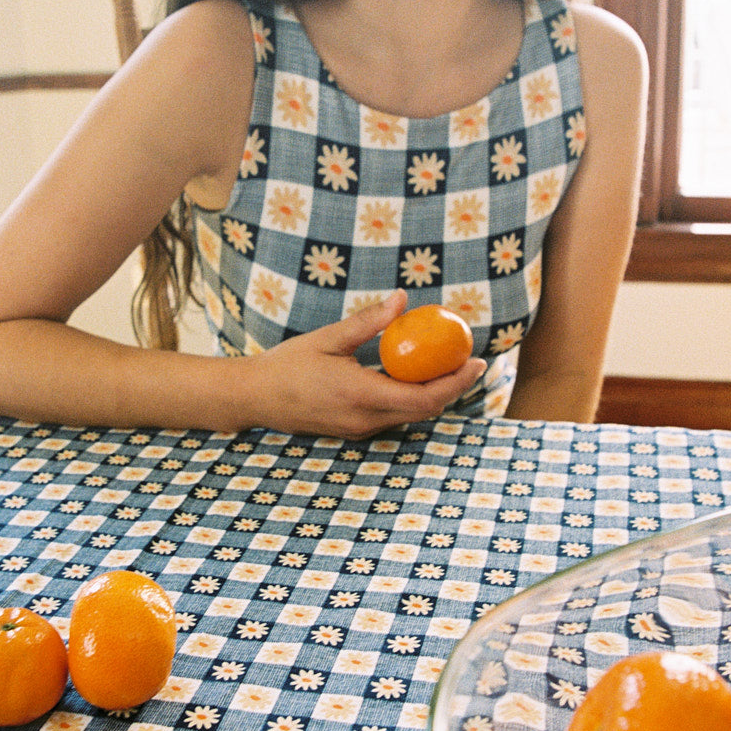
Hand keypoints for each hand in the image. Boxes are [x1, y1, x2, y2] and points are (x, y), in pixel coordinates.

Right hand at [233, 291, 486, 437]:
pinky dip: (411, 398)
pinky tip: (412, 375)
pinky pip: (393, 416)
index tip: (476, 361)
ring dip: (434, 394)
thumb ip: (368, 322)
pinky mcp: (353, 430)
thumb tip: (402, 300)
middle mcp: (365, 420)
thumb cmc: (286, 365)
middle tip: (470, 360)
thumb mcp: (328, 338)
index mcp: (361, 395)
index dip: (457, 382)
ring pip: (411, 416)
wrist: (254, 398)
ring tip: (446, 364)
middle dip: (453, 387)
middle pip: (426, 410)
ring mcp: (359, 429)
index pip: (424, 397)